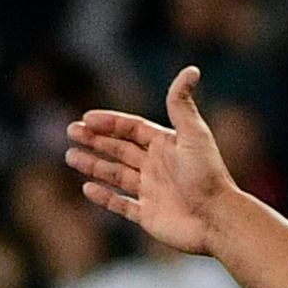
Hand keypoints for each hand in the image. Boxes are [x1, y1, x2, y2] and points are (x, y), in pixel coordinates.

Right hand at [66, 67, 238, 255]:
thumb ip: (182, 104)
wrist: (217, 218)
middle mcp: (157, 166)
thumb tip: (191, 69)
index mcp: (166, 145)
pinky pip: (121, 205)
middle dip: (95, 140)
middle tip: (71, 131)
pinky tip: (87, 188)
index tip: (86, 118)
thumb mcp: (193, 134)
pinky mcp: (148, 215)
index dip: (109, 122)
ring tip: (70, 156)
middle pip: (120, 149)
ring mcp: (151, 191)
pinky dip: (104, 197)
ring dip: (93, 165)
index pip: (132, 129)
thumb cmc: (207, 175)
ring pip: (115, 175)